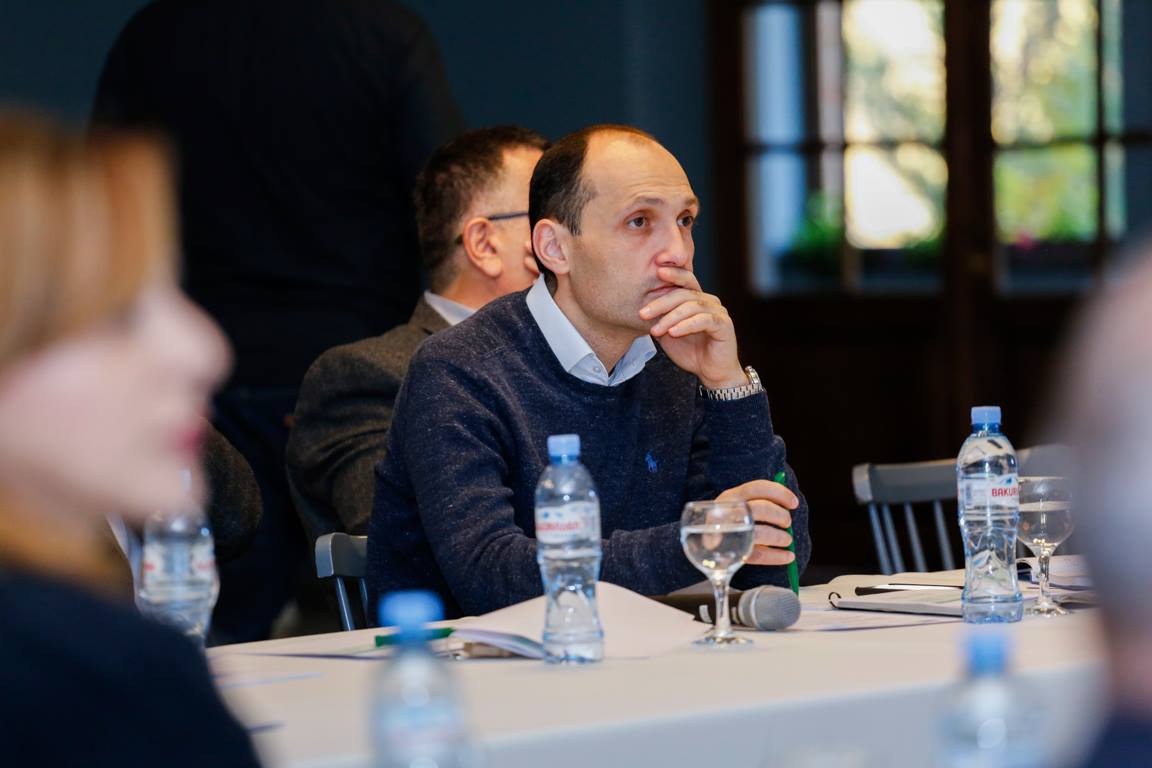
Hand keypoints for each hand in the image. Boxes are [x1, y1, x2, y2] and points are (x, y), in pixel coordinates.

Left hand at [639, 266, 744, 388]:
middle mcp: (709, 301)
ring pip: (692, 306)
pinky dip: (686, 325)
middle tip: (643, 314)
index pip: (685, 280)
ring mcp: (718, 311)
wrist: (711, 372)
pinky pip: (704, 320)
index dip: (672, 273)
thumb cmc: (691, 351)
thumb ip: (660, 318)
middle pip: (684, 294)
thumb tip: (641, 307)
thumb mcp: (668, 333)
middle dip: (661, 303)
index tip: (655, 269)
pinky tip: (673, 332)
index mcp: (697, 299)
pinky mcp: (724, 325)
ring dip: (670, 318)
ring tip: (655, 330)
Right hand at [717, 479, 797, 565]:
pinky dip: (777, 556)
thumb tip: (789, 502)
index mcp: (732, 496)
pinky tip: (788, 556)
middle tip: (787, 523)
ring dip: (779, 537)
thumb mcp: (737, 505)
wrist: (701, 544)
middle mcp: (728, 511)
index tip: (794, 503)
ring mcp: (729, 533)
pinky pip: (758, 555)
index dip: (780, 493)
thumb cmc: (728, 522)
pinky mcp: (733, 553)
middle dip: (780, 516)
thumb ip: (757, 501)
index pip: (758, 487)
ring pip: (759, 533)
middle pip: (761, 508)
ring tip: (787, 540)